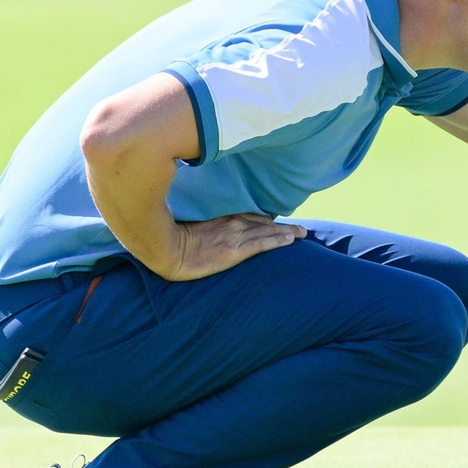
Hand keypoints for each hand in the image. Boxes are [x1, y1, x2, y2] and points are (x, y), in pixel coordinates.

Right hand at [165, 213, 306, 280]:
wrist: (164, 249)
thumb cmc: (169, 239)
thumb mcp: (187, 228)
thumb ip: (200, 225)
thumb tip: (203, 229)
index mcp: (220, 218)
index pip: (248, 216)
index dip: (264, 220)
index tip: (275, 221)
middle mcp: (231, 224)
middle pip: (263, 223)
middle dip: (281, 226)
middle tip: (300, 228)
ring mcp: (234, 237)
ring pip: (267, 232)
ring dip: (286, 233)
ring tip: (302, 233)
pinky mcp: (234, 252)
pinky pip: (262, 244)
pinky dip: (277, 241)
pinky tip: (290, 241)